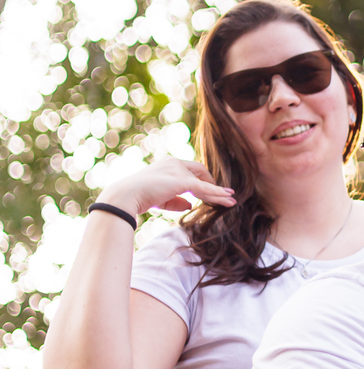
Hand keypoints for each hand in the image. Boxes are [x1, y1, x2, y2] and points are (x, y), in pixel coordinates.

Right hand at [101, 158, 237, 218]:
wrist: (127, 196)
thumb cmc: (140, 197)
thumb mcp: (161, 199)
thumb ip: (176, 200)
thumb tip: (190, 205)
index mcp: (168, 163)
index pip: (189, 168)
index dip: (201, 178)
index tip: (208, 188)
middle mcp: (174, 163)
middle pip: (200, 171)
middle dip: (212, 183)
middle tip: (224, 194)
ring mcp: (178, 171)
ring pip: (204, 183)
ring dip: (218, 193)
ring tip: (231, 200)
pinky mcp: (181, 182)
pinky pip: (204, 189)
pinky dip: (217, 194)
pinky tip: (228, 198)